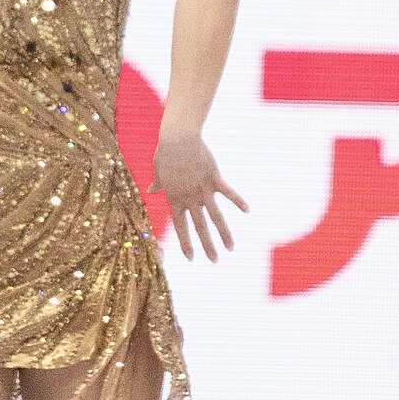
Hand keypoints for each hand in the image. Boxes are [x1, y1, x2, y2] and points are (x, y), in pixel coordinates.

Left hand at [148, 125, 246, 262]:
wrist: (177, 138)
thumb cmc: (166, 153)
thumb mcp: (159, 171)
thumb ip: (158, 184)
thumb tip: (150, 189)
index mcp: (175, 199)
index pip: (181, 227)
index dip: (186, 244)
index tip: (191, 258)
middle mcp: (189, 198)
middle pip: (200, 227)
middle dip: (207, 246)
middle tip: (214, 261)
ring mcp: (203, 189)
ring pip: (215, 216)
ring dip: (224, 234)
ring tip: (231, 248)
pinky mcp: (214, 177)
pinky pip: (228, 192)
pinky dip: (238, 201)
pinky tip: (248, 211)